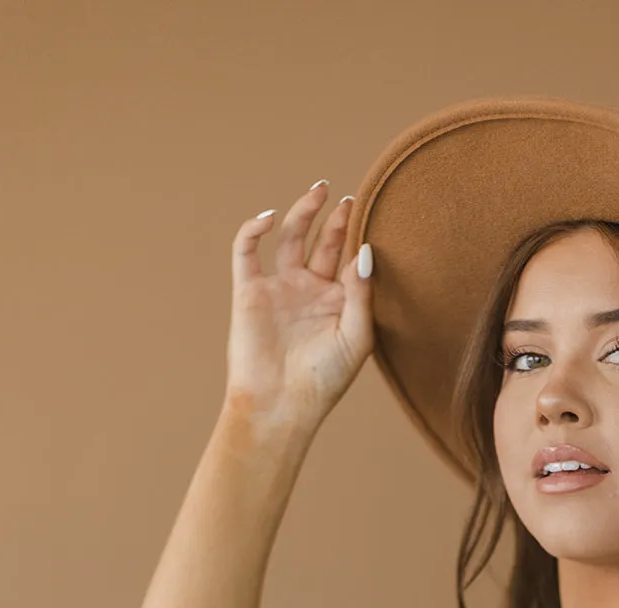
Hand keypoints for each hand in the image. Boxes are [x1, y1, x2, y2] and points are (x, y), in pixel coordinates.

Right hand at [225, 180, 374, 430]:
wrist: (280, 404)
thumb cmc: (324, 380)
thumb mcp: (356, 337)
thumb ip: (362, 294)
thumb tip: (365, 249)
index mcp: (337, 303)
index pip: (349, 259)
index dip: (359, 238)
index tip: (372, 217)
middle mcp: (308, 291)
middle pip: (322, 243)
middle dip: (335, 219)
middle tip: (348, 198)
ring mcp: (279, 289)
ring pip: (290, 238)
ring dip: (302, 213)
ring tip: (319, 191)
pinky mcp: (249, 292)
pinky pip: (246, 251)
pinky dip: (252, 229)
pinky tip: (269, 217)